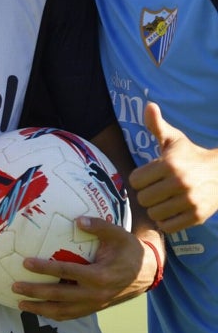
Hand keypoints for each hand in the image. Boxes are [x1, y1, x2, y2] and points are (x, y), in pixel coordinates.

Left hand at [13, 217, 147, 319]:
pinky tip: (38, 310)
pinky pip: (70, 315)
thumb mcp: (118, 234)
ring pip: (63, 311)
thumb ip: (99, 226)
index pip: (67, 272)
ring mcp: (94, 304)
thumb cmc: (129, 250)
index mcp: (100, 276)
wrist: (146, 273)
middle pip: (60, 296)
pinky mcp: (93, 308)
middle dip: (36, 293)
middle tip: (14, 286)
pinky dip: (53, 314)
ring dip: (41, 309)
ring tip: (20, 304)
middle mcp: (96, 294)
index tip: (26, 263)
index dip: (45, 268)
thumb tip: (78, 219)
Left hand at [129, 101, 217, 231]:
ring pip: (153, 213)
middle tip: (156, 190)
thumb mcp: (174, 139)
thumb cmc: (191, 155)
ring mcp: (189, 201)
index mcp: (169, 164)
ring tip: (163, 200)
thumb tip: (148, 105)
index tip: (148, 177)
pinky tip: (171, 211)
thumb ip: (156, 125)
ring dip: (156, 209)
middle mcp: (179, 183)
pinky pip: (168, 226)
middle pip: (142, 199)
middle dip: (147, 194)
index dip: (139, 179)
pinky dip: (166, 222)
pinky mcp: (197, 216)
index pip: (135, 180)